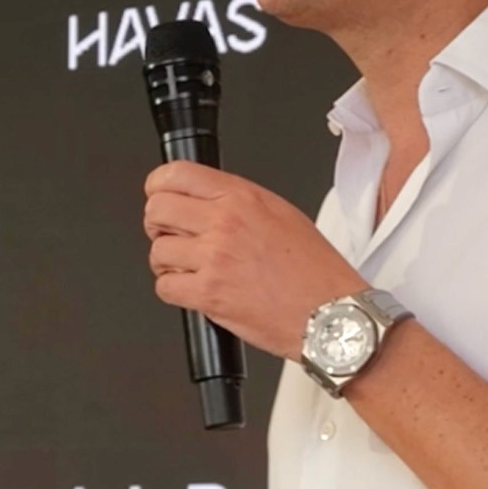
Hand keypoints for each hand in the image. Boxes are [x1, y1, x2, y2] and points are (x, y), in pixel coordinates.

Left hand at [142, 161, 366, 358]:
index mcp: (242, 197)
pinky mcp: (209, 294)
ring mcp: (214, 258)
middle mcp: (225, 222)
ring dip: (167, 263)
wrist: (330, 313)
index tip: (159, 195)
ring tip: (188, 269)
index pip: (176, 175)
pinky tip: (194, 290)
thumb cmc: (315, 270)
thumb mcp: (282, 214)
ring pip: (157, 251)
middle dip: (158, 225)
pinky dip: (174, 291)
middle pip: (157, 209)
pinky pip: (165, 287)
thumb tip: (205, 202)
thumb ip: (239, 203)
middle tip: (171, 236)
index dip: (158, 186)